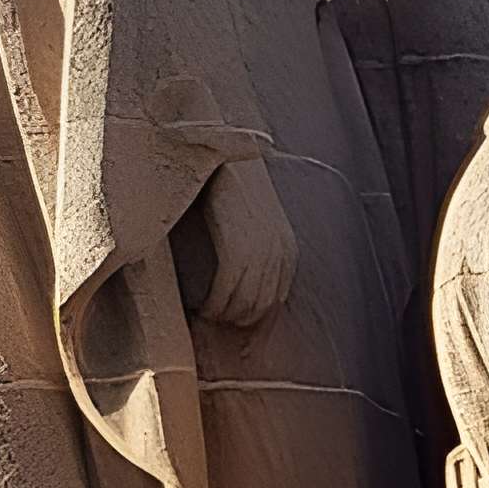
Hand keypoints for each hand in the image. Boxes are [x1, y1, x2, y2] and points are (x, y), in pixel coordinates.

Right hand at [200, 158, 297, 328]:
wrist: (225, 157)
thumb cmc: (237, 190)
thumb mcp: (260, 224)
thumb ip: (260, 253)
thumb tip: (247, 287)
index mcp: (287, 251)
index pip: (276, 301)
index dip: (256, 320)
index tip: (238, 331)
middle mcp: (279, 254)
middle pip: (260, 306)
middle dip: (238, 321)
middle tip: (216, 323)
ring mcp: (260, 252)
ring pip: (242, 303)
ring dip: (223, 315)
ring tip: (206, 314)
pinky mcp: (236, 247)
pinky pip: (225, 291)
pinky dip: (213, 304)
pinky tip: (201, 306)